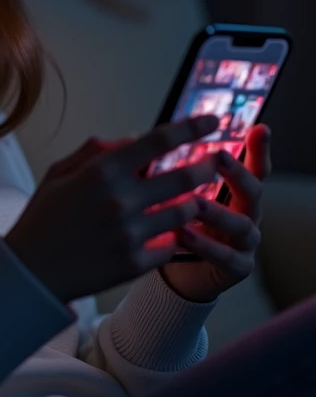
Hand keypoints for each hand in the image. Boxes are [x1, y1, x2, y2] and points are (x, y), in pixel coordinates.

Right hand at [4, 114, 221, 304]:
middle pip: (184, 177)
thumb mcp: (59, 173)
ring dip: (194, 203)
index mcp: (102, 171)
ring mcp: (130, 233)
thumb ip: (97, 151)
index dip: (191, 127)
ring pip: (185, 212)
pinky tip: (168, 235)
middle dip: (206, 167)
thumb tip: (134, 138)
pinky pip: (172, 246)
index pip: (159, 141)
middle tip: (213, 164)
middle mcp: (120, 199)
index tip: (213, 120)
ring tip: (193, 200)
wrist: (31, 272)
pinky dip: (174, 238)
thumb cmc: (44, 218)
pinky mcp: (135, 263)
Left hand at [160, 124, 270, 303]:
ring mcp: (245, 241)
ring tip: (195, 203)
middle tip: (218, 156)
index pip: (253, 165)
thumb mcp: (170, 192)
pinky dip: (207, 246)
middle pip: (253, 190)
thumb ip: (165, 168)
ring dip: (218, 212)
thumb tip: (137, 137)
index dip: (259, 148)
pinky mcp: (238, 267)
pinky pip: (228, 257)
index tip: (259, 128)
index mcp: (235, 190)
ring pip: (242, 224)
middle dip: (237, 172)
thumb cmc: (174, 221)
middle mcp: (246, 212)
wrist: (176, 268)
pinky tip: (184, 235)